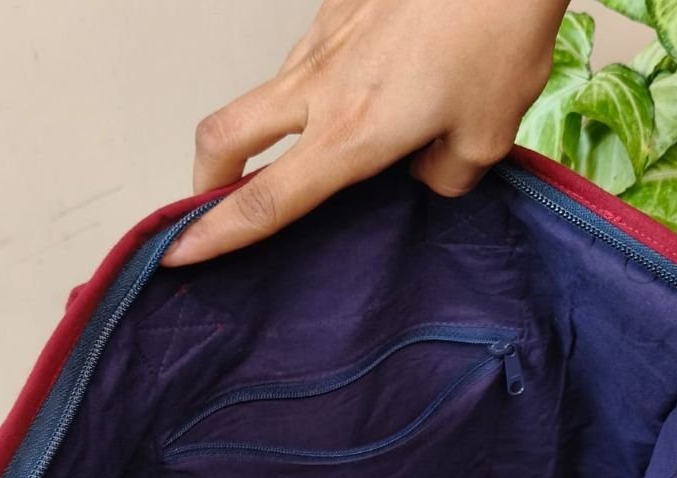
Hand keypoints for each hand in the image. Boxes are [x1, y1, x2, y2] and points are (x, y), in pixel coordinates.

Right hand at [163, 0, 568, 266]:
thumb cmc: (498, 35)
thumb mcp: (486, 136)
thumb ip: (446, 175)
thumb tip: (427, 174)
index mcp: (352, 134)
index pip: (265, 200)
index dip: (216, 233)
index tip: (179, 253)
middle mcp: (321, 86)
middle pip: (224, 134)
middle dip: (206, 177)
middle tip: (215, 202)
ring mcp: (323, 39)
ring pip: (269, 94)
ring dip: (271, 130)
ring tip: (316, 151)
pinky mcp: (338, 5)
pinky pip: (311, 58)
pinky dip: (317, 88)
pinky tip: (364, 90)